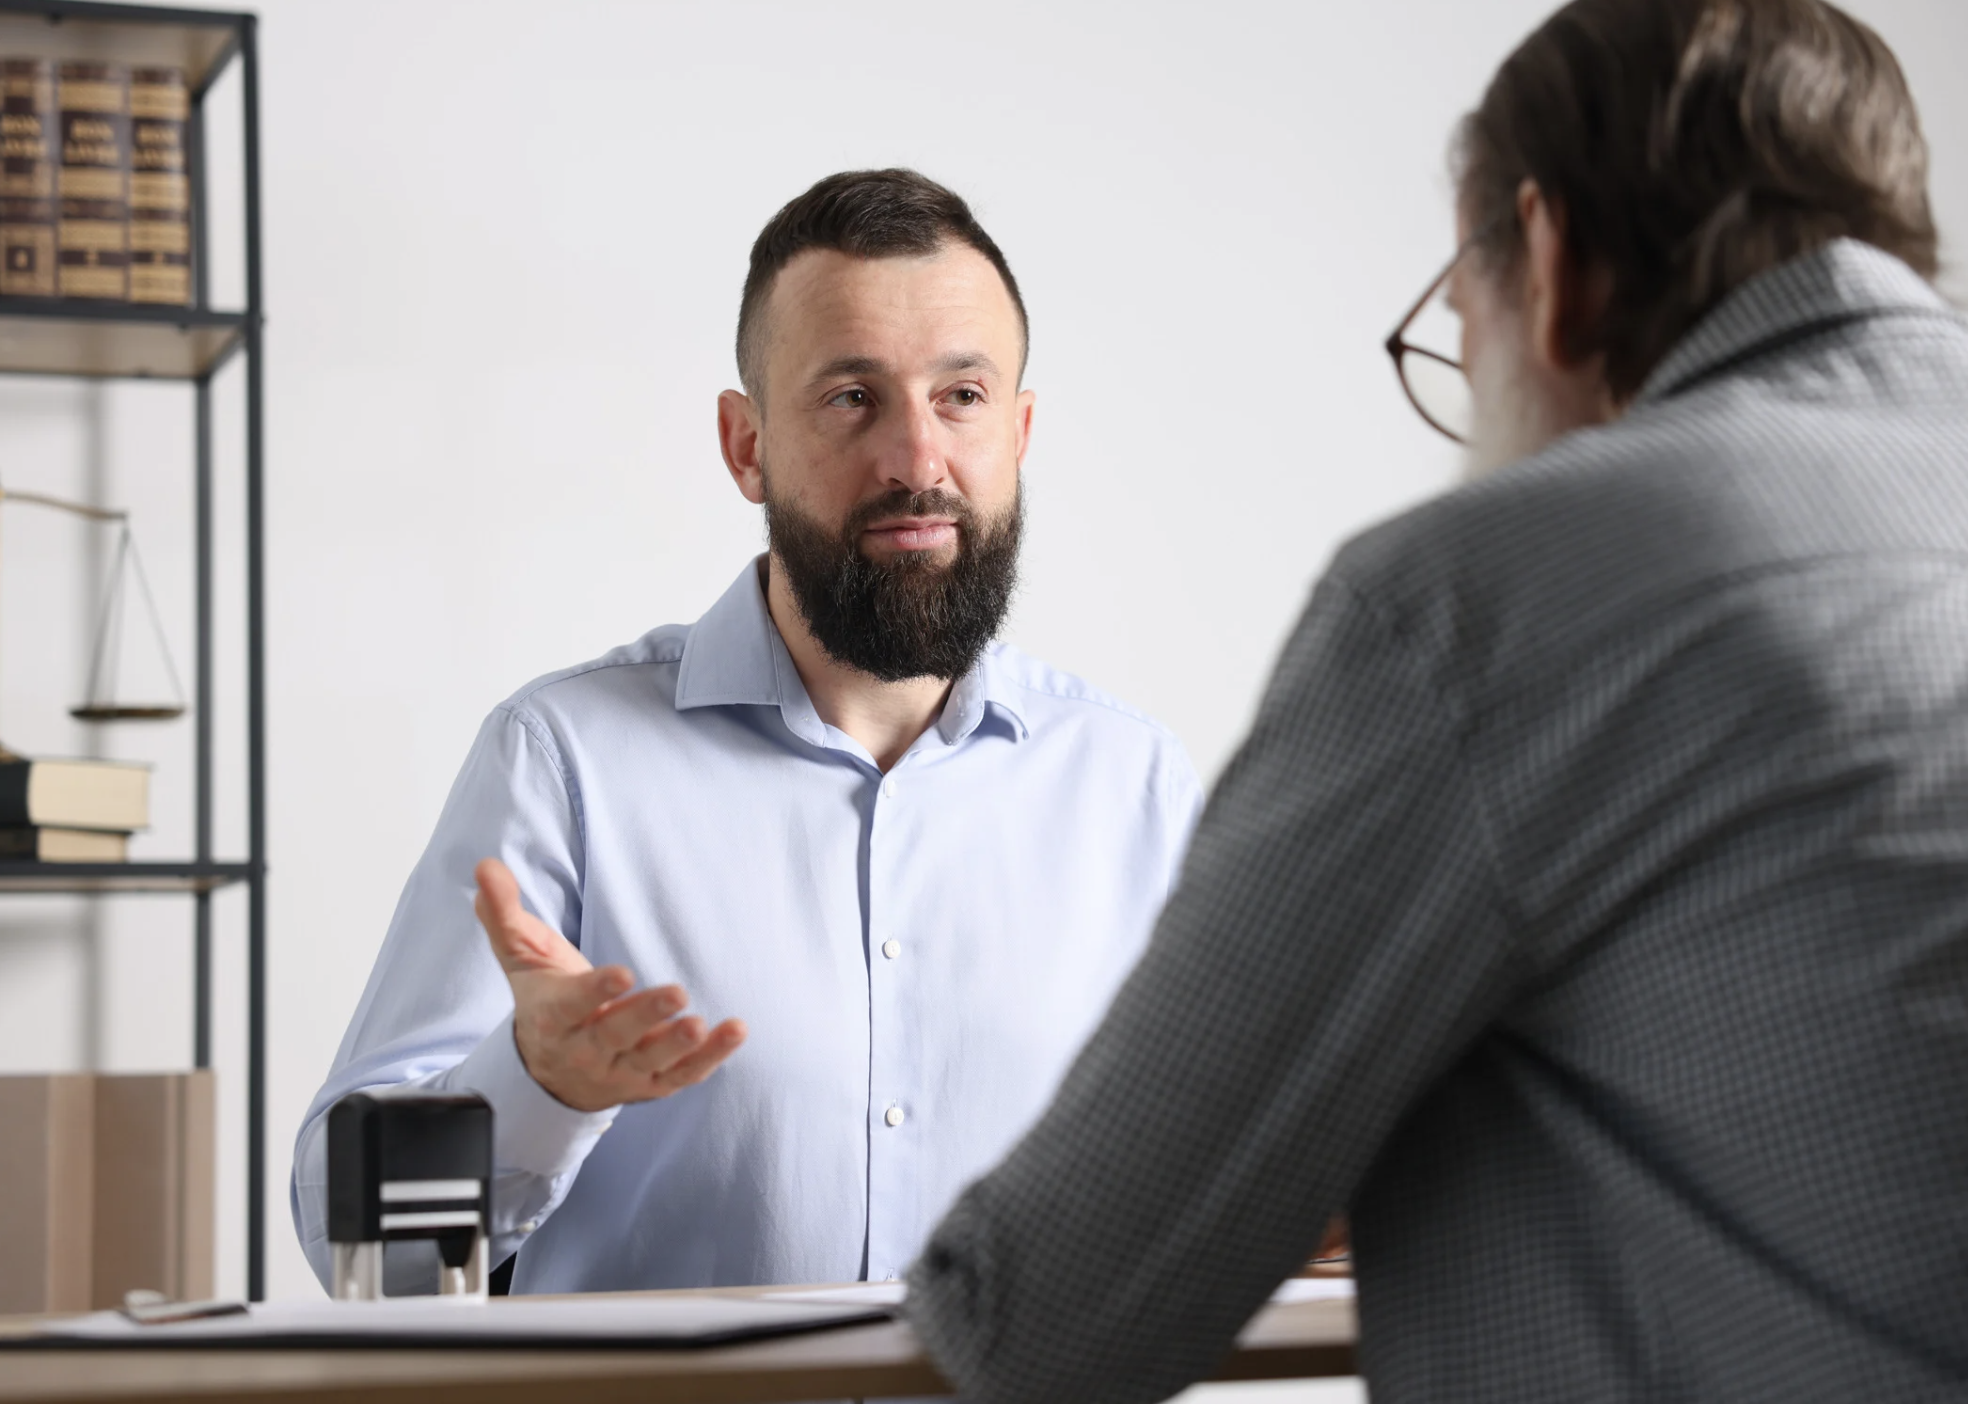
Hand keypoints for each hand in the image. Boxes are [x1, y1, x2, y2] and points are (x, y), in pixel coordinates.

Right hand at [472, 857, 746, 1112]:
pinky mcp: (650, 1084)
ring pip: (651, 1061)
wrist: (548, 1074)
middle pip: (616, 1034)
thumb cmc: (543, 1002)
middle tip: (677, 993)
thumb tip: (485, 867)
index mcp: (555, 1017)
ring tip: (702, 1023)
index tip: (621, 973)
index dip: (595, 991)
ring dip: (679, 1045)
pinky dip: (710, 1058)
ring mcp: (621, 1070)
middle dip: (646, 1016)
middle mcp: (587, 1049)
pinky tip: (735, 1032)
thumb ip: (504, 914)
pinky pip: (683, 1075)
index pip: (573, 1004)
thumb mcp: (520, 958)